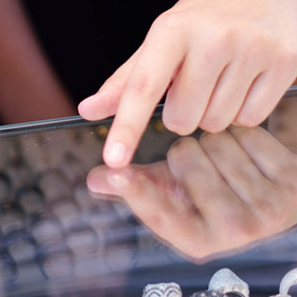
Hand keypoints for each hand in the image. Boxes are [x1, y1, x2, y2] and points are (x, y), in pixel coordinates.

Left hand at [78, 0, 296, 167]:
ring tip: (220, 76)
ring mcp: (250, 50)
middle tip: (192, 80)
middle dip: (182, 110)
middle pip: (182, 118)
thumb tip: (89, 110)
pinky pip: (250, 119)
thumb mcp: (164, 36)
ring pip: (216, 123)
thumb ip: (127, 79)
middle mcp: (211, 38)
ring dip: (212, 111)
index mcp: (172, 28)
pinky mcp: (282, 65)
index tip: (112, 159)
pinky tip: (245, 80)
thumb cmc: (205, 16)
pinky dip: (243, 110)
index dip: (126, 126)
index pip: (143, 86)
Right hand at [87, 126, 296, 260]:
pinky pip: (249, 134)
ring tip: (226, 160)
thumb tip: (95, 179)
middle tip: (200, 164)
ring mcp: (267, 210)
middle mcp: (234, 231)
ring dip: (216, 139)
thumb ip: (136, 186)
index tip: (114, 173)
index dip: (135, 192)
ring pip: (215, 139)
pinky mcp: (292, 185)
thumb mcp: (178, 201)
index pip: (160, 214)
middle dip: (186, 149)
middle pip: (184, 154)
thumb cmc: (218, 201)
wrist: (281, 211)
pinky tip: (249, 153)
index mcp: (199, 239)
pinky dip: (245, 134)